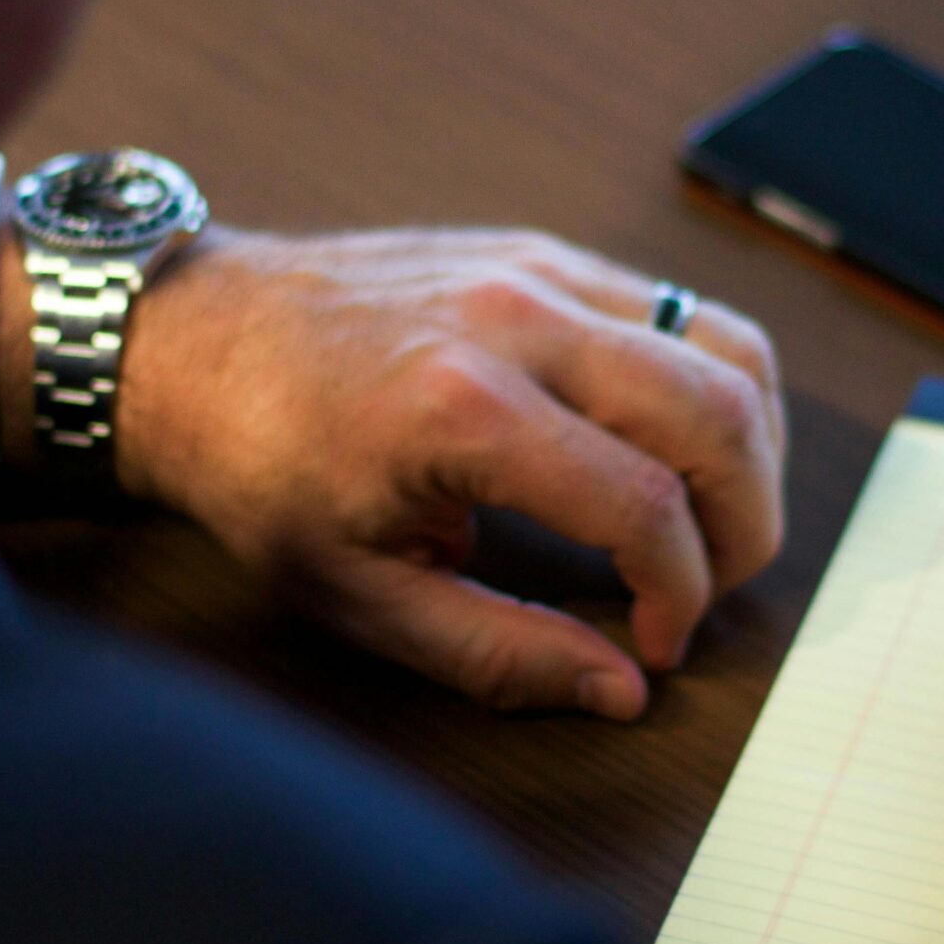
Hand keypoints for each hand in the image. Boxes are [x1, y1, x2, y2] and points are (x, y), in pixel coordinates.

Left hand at [0, 223, 784, 717]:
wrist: (192, 339)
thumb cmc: (258, 466)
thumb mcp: (357, 592)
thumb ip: (498, 650)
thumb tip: (621, 690)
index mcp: (463, 411)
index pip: (645, 508)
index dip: (679, 596)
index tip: (655, 645)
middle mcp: (518, 321)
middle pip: (717, 413)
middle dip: (746, 523)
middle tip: (711, 586)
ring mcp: (541, 271)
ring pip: (726, 344)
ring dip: (751, 446)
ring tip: (714, 520)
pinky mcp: (545, 253)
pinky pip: (681, 310)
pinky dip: (709, 385)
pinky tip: (673, 448)